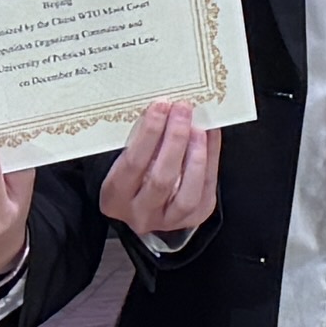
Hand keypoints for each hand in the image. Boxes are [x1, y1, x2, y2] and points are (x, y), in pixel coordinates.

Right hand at [98, 100, 219, 242]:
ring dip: (196, 155)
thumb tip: (165, 109)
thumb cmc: (133, 176)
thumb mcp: (124, 161)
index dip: (148, 134)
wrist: (143, 208)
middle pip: (161, 179)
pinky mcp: (194, 217)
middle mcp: (140, 213)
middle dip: (175, 139)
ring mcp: (168, 220)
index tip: (160, 107)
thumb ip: (140, 143)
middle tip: (183, 110)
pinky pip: (206, 188)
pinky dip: (210, 159)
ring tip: (198, 127)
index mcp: (115, 198)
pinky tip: (209, 136)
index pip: (132, 164)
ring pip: (187, 193)